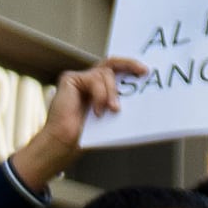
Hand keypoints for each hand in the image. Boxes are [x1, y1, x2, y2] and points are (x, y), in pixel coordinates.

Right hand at [13, 58, 143, 189]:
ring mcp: (78, 79)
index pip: (115, 71)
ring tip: (112, 110)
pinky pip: (94, 80)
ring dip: (112, 92)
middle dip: (129, 64)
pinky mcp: (70, 79)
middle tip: (142, 71)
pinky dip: (100, 95)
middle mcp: (87, 81)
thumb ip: (118, 103)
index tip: (144, 73)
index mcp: (97, 89)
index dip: (130, 68)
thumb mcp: (109, 116)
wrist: (63, 144)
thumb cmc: (82, 137)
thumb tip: (139, 99)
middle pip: (111, 63)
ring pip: (105, 73)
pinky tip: (97, 111)